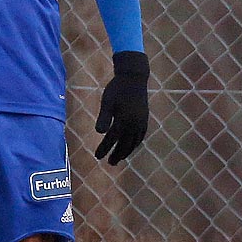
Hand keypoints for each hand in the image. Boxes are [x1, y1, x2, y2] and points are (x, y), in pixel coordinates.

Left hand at [95, 50, 149, 164]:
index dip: (104, 148)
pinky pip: (140, 136)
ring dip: (126, 151)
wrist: (134, 78)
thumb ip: (104, 117)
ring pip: (134, 142)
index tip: (97, 156)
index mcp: (124, 119)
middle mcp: (134, 123)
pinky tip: (130, 146)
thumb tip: (99, 133)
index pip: (112, 139)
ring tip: (119, 158)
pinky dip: (135, 144)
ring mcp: (141, 122)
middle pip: (124, 144)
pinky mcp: (145, 119)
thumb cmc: (117, 89)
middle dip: (116, 154)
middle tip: (109, 163)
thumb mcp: (107, 101)